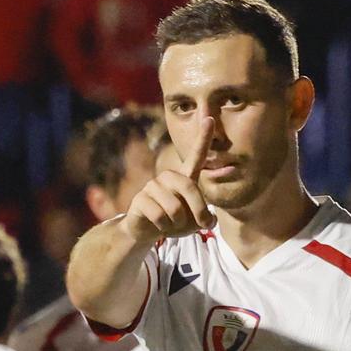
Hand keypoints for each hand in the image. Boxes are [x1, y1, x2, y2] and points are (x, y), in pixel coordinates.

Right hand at [122, 117, 217, 243]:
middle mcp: (169, 177)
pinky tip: (158, 225)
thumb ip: (205, 218)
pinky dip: (163, 227)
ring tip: (171, 224)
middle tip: (203, 225)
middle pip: (190, 188)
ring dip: (178, 223)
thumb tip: (210, 219)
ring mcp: (153, 186)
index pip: (196, 156)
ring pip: (174, 208)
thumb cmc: (174, 222)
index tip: (210, 119)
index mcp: (184, 178)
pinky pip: (159, 216)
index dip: (203, 138)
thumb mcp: (195, 222)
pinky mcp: (140, 199)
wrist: (146, 231)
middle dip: (199, 211)